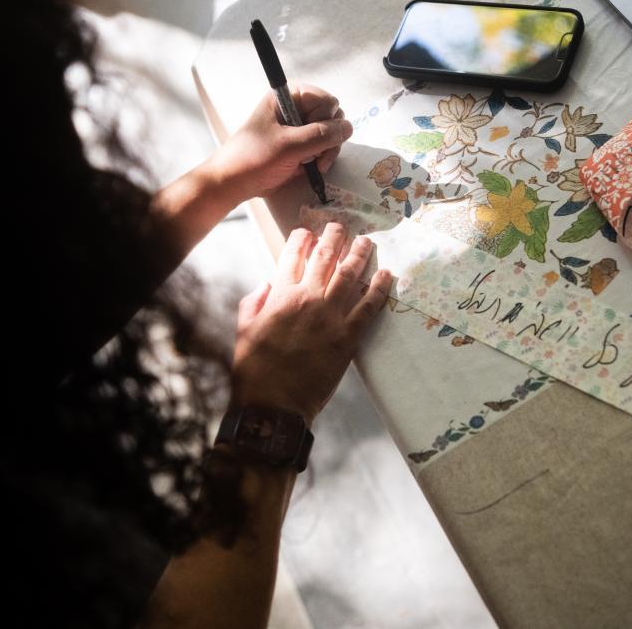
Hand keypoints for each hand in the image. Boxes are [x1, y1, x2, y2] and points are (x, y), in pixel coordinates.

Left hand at [212, 83, 352, 202]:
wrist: (236, 182)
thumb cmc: (255, 158)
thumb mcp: (289, 145)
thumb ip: (321, 135)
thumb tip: (348, 128)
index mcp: (288, 97)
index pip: (326, 100)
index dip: (324, 119)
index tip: (309, 135)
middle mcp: (297, 108)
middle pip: (333, 117)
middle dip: (329, 138)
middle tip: (315, 155)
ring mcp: (301, 127)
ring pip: (332, 133)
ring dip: (327, 151)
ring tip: (313, 164)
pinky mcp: (303, 144)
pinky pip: (326, 146)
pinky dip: (323, 157)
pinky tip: (313, 167)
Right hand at [231, 223, 392, 423]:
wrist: (273, 405)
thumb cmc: (254, 370)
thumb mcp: (244, 330)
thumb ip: (254, 302)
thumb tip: (267, 283)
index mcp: (280, 295)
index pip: (292, 256)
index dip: (302, 238)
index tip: (309, 230)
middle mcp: (307, 299)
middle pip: (325, 258)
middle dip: (334, 237)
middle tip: (342, 226)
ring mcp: (330, 317)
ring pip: (350, 276)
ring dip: (360, 254)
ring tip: (367, 242)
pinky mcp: (348, 337)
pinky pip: (369, 307)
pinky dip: (380, 288)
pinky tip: (387, 275)